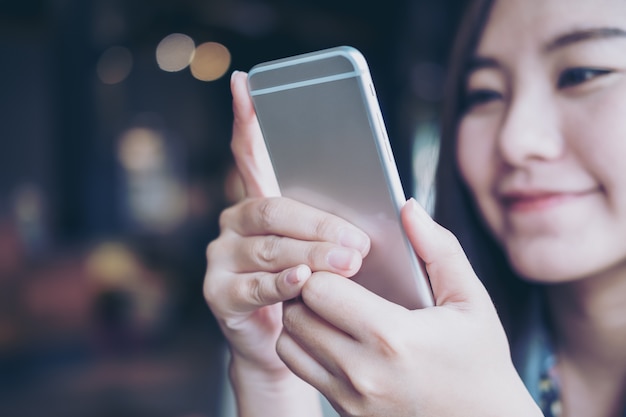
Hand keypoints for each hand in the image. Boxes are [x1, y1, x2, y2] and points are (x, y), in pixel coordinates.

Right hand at [203, 72, 370, 415]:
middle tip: (359, 243)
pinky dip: (281, 282)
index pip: (251, 155)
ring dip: (310, 252)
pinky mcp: (219, 293)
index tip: (245, 84)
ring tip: (348, 261)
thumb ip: (352, 226)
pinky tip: (304, 281)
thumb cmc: (324, 293)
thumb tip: (401, 204)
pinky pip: (252, 284)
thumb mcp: (336, 254)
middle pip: (273, 208)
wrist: (298, 350)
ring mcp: (223, 257)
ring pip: (268, 246)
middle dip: (318, 222)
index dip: (247, 119)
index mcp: (265, 205)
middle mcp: (236, 223)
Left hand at [276, 199, 541, 416]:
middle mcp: (362, 371)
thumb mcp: (471, 301)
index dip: (325, 268)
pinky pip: (301, 371)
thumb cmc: (481, 364)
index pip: (319, 288)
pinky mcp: (344, 412)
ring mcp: (349, 397)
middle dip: (308, 289)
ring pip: (289, 342)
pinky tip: (332, 333)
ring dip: (300, 318)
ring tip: (328, 306)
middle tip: (330, 277)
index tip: (342, 262)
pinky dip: (305, 346)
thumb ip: (439, 249)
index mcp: (392, 336)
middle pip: (297, 313)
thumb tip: (408, 208)